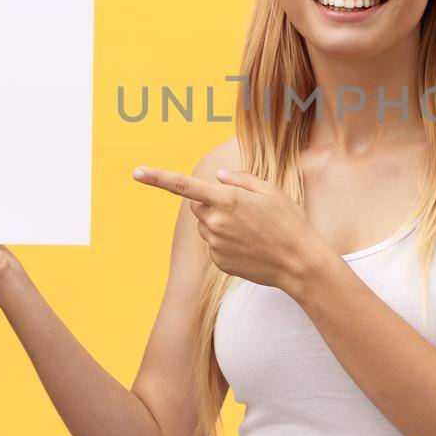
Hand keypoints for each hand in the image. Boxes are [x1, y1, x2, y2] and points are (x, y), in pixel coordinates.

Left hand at [133, 166, 329, 291]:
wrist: (299, 262)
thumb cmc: (289, 222)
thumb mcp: (270, 191)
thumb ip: (240, 180)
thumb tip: (218, 177)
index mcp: (226, 200)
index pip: (184, 186)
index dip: (158, 178)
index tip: (136, 172)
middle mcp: (215, 222)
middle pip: (198, 206)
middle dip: (212, 203)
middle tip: (243, 210)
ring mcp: (216, 244)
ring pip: (207, 227)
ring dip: (221, 224)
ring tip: (252, 231)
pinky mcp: (219, 262)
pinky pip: (215, 246)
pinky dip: (228, 244)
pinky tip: (250, 247)